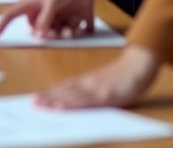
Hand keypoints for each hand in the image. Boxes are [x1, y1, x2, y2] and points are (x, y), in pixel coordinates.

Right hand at [0, 0, 95, 40]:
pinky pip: (72, 33)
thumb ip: (44, 19)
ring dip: (64, 34)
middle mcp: (42, 13)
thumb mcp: (51, 2)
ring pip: (56, 34)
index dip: (0, 26)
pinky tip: (81, 23)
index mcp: (32, 6)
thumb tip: (39, 38)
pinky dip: (77, 31)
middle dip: (49, 34)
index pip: (11, 16)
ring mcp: (57, 17)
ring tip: (72, 28)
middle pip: (39, 32)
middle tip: (57, 32)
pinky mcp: (72, 20)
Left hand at [35, 45, 161, 109]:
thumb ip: (92, 87)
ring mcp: (96, 88)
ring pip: (70, 96)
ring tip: (40, 105)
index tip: (37, 97)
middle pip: (64, 91)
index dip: (50, 92)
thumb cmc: (125, 74)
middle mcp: (89, 83)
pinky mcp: (106, 95)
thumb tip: (79, 96)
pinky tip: (60, 107)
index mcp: (88, 79)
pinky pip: (85, 102)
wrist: (140, 64)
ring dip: (54, 101)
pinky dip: (71, 105)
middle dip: (48, 97)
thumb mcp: (105, 80)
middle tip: (32, 103)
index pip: (65, 87)